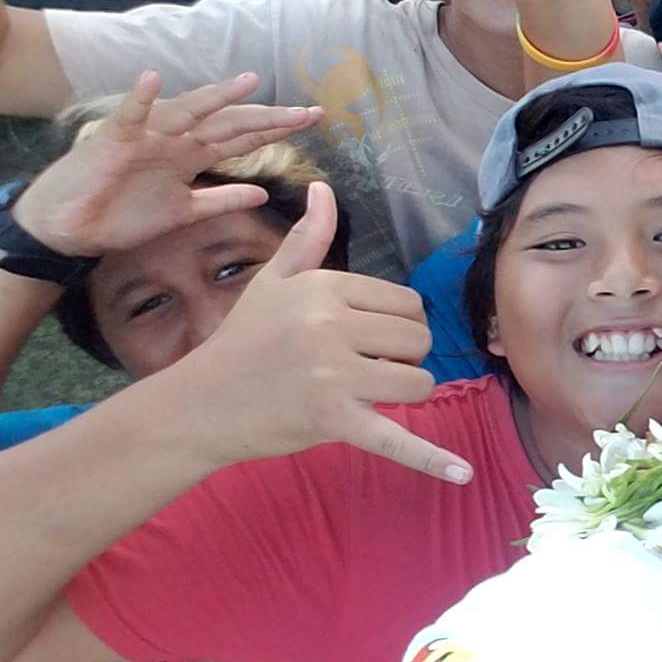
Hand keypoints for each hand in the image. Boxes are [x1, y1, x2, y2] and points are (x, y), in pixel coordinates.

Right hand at [11, 71, 320, 256]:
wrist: (71, 227)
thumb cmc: (123, 214)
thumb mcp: (186, 212)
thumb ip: (222, 200)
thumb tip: (263, 194)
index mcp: (192, 155)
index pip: (243, 138)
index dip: (276, 130)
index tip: (312, 120)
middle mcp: (175, 139)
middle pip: (228, 124)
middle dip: (267, 118)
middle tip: (308, 113)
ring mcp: (147, 137)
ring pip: (187, 112)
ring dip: (216, 97)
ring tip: (249, 81)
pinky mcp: (114, 140)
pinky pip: (128, 116)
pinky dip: (140, 98)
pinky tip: (153, 79)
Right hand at [169, 184, 470, 483]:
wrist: (199, 404)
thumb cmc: (243, 341)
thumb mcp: (273, 282)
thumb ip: (308, 237)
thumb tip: (325, 188)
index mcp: (325, 288)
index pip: (408, 304)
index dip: (398, 325)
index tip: (365, 338)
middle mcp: (331, 325)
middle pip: (418, 341)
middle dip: (402, 357)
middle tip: (361, 367)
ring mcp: (333, 374)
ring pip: (417, 382)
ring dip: (403, 393)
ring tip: (366, 394)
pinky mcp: (333, 420)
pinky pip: (395, 439)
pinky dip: (430, 458)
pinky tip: (462, 474)